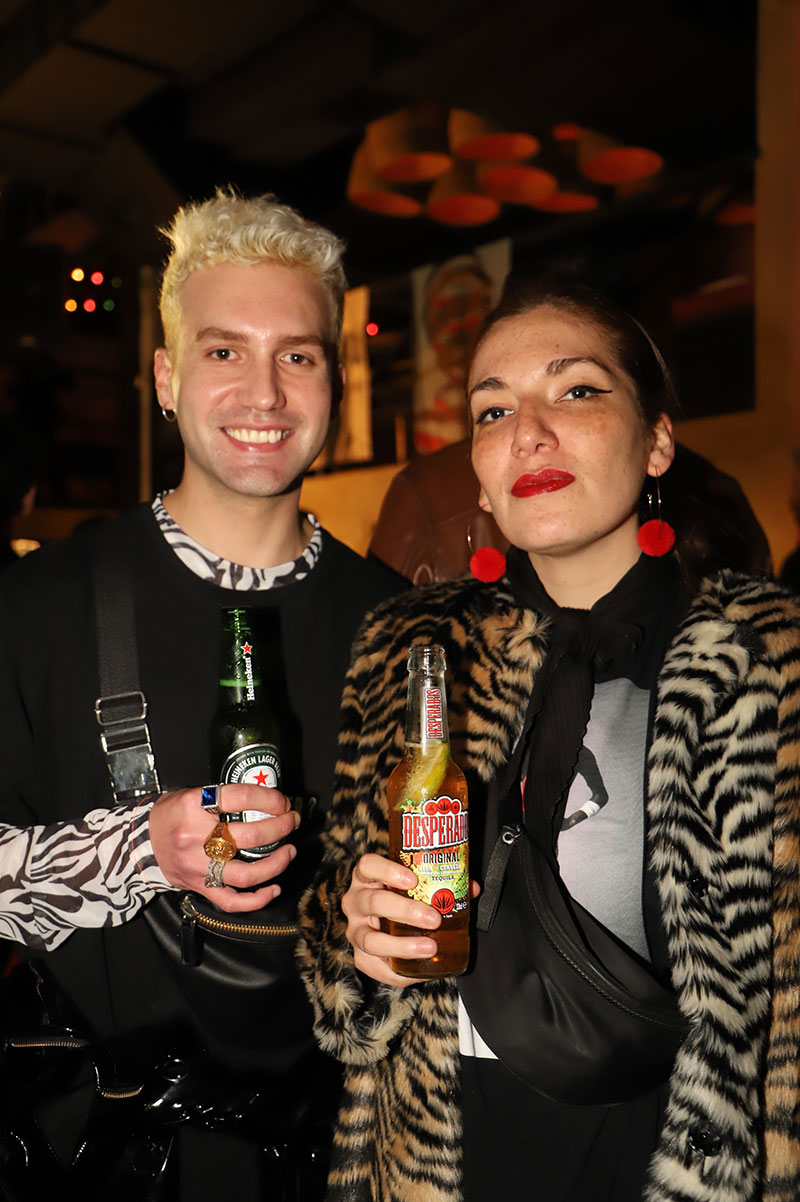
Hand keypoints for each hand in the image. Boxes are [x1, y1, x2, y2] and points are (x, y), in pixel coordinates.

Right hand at [148, 783, 299, 911]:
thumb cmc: (170, 815)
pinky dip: (257, 899)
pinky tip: (273, 888)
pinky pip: (232, 901)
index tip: (282, 801)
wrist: (140, 843)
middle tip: (291, 821)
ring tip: (289, 851)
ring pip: (247, 873)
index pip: (242, 798)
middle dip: (281, 828)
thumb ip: (222, 797)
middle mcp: (196, 837)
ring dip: (276, 863)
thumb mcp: (190, 794)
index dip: (270, 798)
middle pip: (251, 836)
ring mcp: (198, 866)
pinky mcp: (199, 887)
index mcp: (193, 806)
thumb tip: (264, 798)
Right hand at [341, 853, 440, 987]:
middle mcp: (355, 901)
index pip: (368, 865)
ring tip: (429, 948)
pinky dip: (398, 973)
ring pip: (371, 940)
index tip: (413, 880)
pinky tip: (419, 973)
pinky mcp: (360, 956)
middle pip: (374, 902)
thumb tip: (471, 887)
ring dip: (402, 946)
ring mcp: (355, 929)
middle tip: (434, 919)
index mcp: (367, 876)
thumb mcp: (416, 885)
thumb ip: (442, 884)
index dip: (388, 871)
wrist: (384, 919)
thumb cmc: (402, 896)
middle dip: (406, 911)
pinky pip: (374, 968)